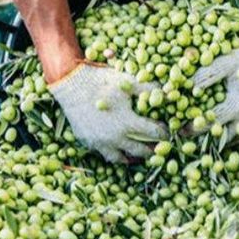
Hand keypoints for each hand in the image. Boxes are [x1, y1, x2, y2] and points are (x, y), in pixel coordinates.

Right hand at [49, 62, 167, 162]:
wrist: (70, 83)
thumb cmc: (102, 80)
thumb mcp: (129, 82)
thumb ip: (149, 89)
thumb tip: (168, 93)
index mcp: (127, 123)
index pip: (153, 133)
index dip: (163, 133)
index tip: (167, 133)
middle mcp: (114, 137)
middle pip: (139, 150)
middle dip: (151, 150)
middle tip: (158, 148)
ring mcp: (99, 142)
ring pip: (120, 158)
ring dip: (131, 157)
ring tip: (138, 154)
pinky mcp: (88, 142)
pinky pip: (103, 153)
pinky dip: (113, 152)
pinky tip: (118, 148)